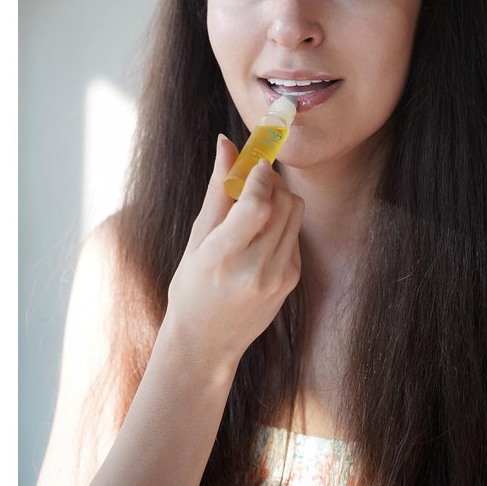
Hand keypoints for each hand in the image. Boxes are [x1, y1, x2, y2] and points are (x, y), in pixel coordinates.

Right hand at [165, 134, 303, 365]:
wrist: (206, 343)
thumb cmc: (191, 287)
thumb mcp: (196, 238)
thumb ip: (217, 189)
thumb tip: (226, 142)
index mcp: (223, 258)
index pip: (257, 205)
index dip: (260, 175)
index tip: (254, 162)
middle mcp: (256, 269)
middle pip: (283, 202)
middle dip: (270, 182)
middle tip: (252, 180)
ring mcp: (279, 277)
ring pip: (295, 212)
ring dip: (278, 198)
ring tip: (253, 207)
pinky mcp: (292, 280)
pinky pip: (295, 232)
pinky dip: (281, 222)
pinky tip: (259, 235)